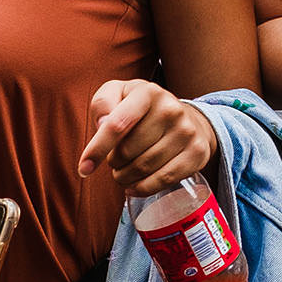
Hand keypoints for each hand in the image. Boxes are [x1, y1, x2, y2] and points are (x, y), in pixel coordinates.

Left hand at [79, 81, 215, 194]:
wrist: (186, 118)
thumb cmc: (142, 108)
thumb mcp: (118, 94)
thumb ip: (103, 103)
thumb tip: (102, 125)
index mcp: (148, 92)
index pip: (117, 125)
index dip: (97, 149)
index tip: (83, 168)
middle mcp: (171, 109)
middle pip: (128, 151)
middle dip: (113, 162)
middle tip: (114, 161)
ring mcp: (187, 132)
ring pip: (144, 167)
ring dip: (125, 177)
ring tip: (123, 173)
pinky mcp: (197, 153)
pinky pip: (164, 179)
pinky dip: (143, 188)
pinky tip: (133, 186)